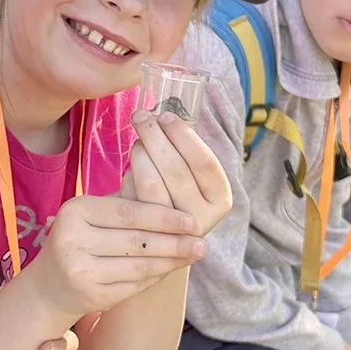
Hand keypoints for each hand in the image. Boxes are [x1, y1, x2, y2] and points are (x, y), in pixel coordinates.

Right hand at [31, 194, 204, 316]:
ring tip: (193, 255)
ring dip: (171, 261)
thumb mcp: (95, 214)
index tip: (191, 220)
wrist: (51, 284)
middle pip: (136, 241)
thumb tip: (179, 195)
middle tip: (201, 242)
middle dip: (174, 242)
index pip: (128, 212)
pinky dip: (157, 276)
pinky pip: (134, 286)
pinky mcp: (91, 295)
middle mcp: (72, 240)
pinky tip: (172, 268)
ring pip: (139, 266)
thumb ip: (129, 203)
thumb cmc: (83, 237)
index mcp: (75, 211)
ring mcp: (80, 271)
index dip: (163, 217)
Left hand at [125, 110, 232, 236]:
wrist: (155, 231)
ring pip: (152, 182)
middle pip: (176, 170)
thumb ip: (184, 151)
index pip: (205, 162)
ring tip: (138, 141)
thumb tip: (161, 115)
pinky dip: (130, 175)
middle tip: (141, 116)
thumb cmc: (175, 191)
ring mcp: (173, 231)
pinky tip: (133, 165)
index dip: (183, 136)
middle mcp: (201, 219)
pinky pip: (134, 195)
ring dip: (141, 153)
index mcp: (220, 199)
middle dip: (155, 137)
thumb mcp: (190, 174)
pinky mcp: (147, 234)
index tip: (165, 116)